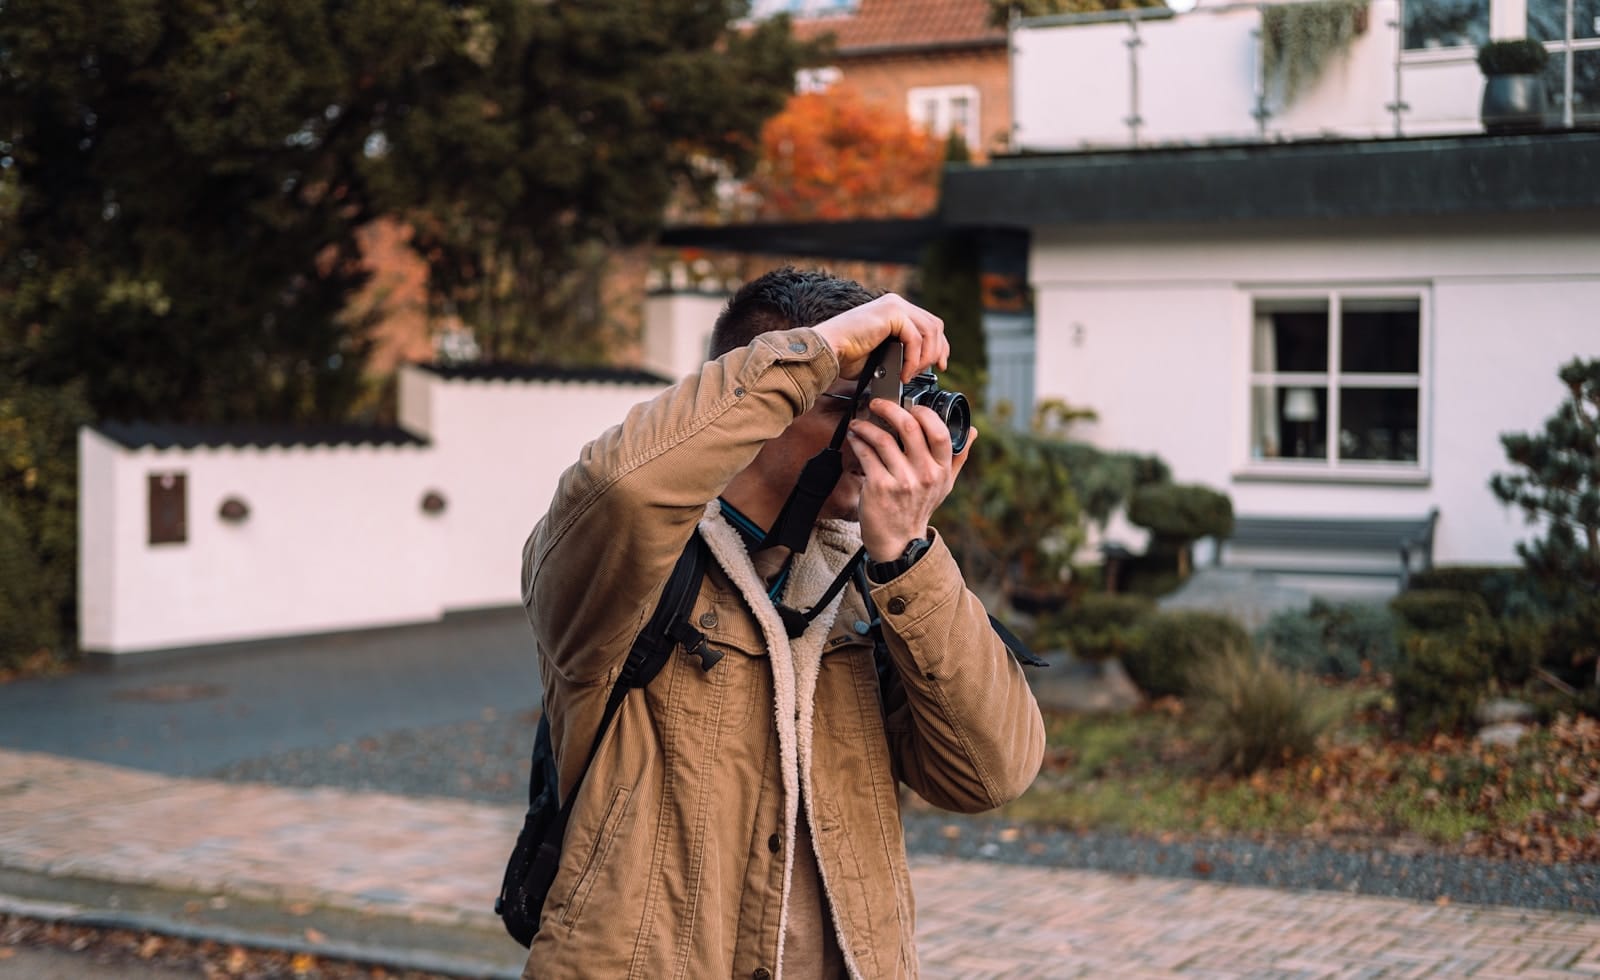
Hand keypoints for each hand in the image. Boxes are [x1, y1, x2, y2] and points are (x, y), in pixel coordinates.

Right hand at [811, 293, 947, 382]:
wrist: (827, 351)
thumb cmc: (846, 356)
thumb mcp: (883, 354)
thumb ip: (901, 352)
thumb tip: (918, 365)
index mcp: (894, 310)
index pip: (930, 324)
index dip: (939, 345)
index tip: (941, 364)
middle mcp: (896, 303)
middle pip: (935, 325)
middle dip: (938, 351)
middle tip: (933, 370)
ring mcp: (894, 305)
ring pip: (930, 331)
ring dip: (925, 358)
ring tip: (910, 374)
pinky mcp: (891, 312)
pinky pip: (915, 338)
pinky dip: (913, 359)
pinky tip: (903, 372)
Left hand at [847, 398, 977, 561]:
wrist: (900, 541)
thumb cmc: (920, 508)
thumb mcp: (945, 484)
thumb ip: (958, 456)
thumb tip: (972, 430)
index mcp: (942, 469)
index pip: (939, 432)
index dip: (924, 413)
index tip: (910, 407)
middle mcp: (925, 474)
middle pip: (909, 427)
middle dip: (890, 408)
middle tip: (877, 404)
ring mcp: (902, 481)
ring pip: (882, 438)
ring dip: (866, 425)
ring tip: (859, 423)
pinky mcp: (880, 487)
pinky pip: (866, 454)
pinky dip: (858, 441)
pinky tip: (855, 438)